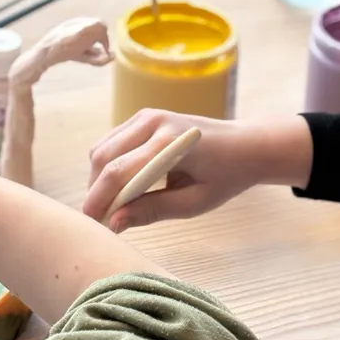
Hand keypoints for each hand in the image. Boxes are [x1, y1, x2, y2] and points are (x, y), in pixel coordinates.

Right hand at [83, 109, 266, 232]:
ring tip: (111, 205)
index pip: (120, 173)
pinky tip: (120, 187)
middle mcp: (153, 122)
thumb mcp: (195, 202)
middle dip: (95, 190)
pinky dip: (106, 165)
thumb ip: (154, 211)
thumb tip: (115, 223)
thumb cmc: (226, 177)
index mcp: (170, 143)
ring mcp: (146, 115)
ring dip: (98, 178)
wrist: (245, 144)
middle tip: (100, 219)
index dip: (100, 200)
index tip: (93, 225)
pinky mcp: (142, 117)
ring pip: (101, 148)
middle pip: (103, 158)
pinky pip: (111, 142)